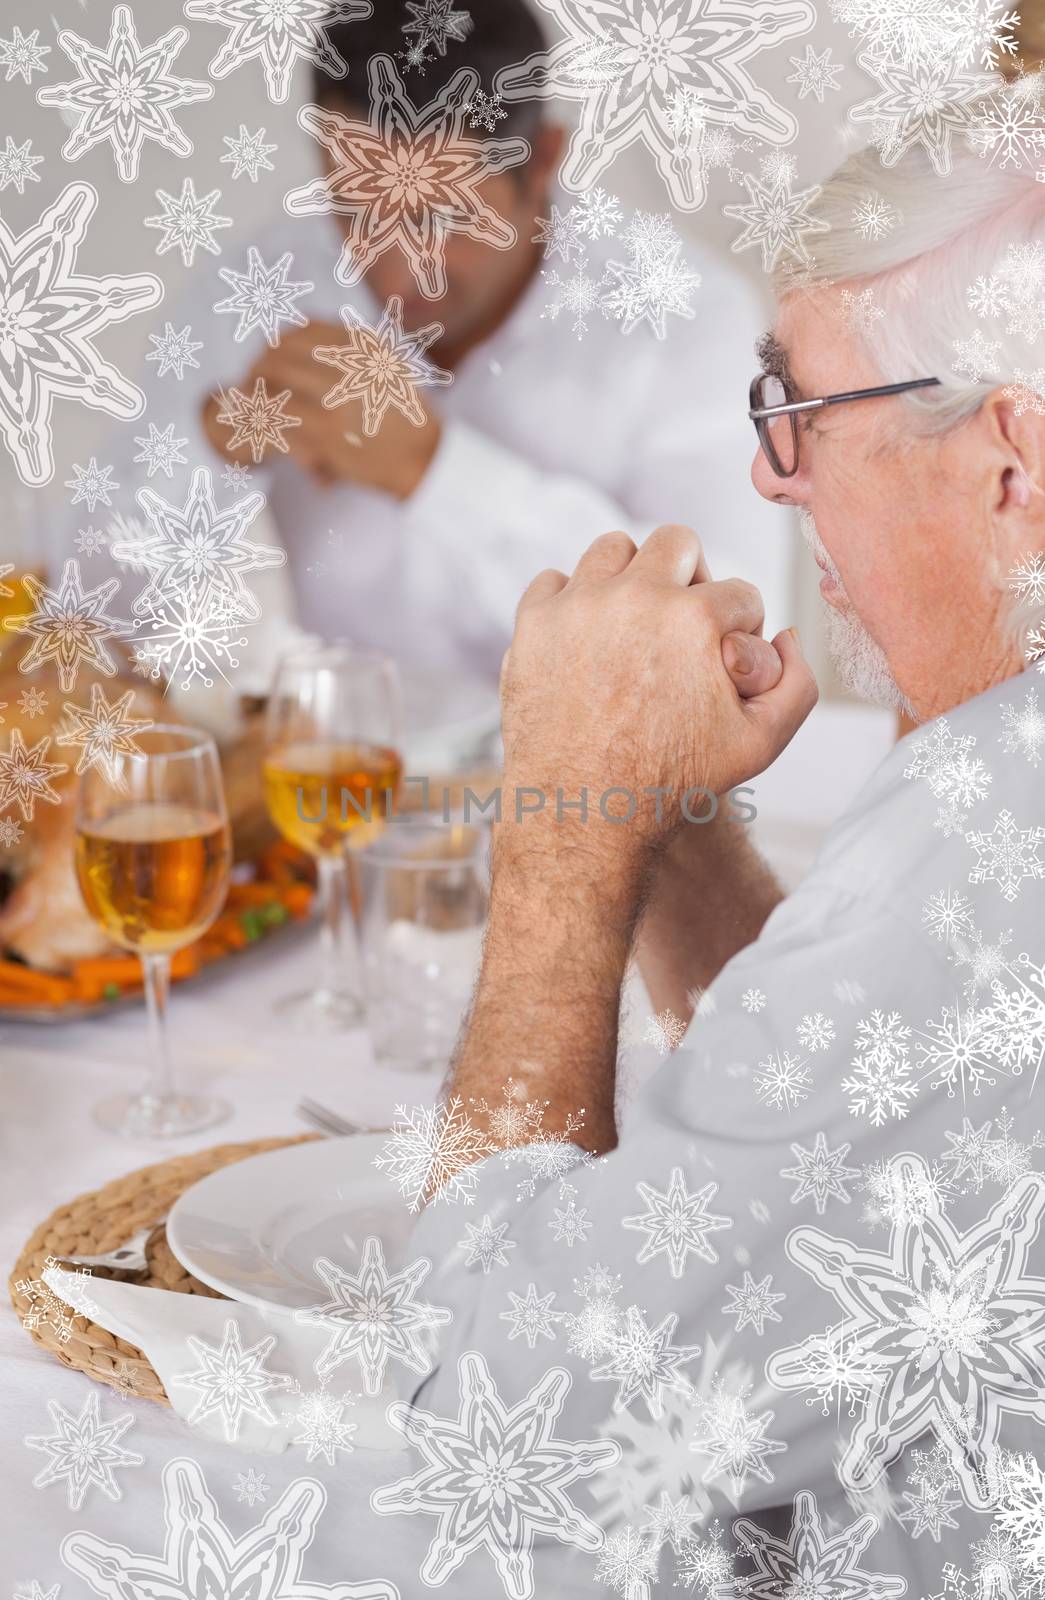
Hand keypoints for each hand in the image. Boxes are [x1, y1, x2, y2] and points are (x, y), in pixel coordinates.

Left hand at [202, 322, 442, 497]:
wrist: (426, 460)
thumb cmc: (406, 418)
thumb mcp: (389, 366)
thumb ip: (352, 345)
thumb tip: (298, 322)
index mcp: (364, 346)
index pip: (303, 329)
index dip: (278, 342)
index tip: (269, 356)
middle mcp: (349, 365)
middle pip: (280, 352)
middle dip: (258, 367)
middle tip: (251, 382)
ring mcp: (336, 398)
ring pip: (273, 382)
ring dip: (253, 392)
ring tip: (249, 404)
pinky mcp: (326, 433)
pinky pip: (278, 417)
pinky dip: (261, 419)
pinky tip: (258, 426)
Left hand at [499, 523, 816, 854]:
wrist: (582, 818)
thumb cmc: (672, 785)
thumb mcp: (762, 745)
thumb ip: (798, 683)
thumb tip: (784, 635)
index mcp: (695, 619)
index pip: (739, 591)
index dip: (741, 628)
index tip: (722, 660)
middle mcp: (635, 598)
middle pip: (677, 542)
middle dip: (689, 578)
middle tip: (682, 623)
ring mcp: (578, 606)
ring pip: (612, 549)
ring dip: (629, 578)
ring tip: (634, 624)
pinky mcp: (533, 623)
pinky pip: (554, 581)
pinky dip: (571, 603)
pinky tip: (586, 640)